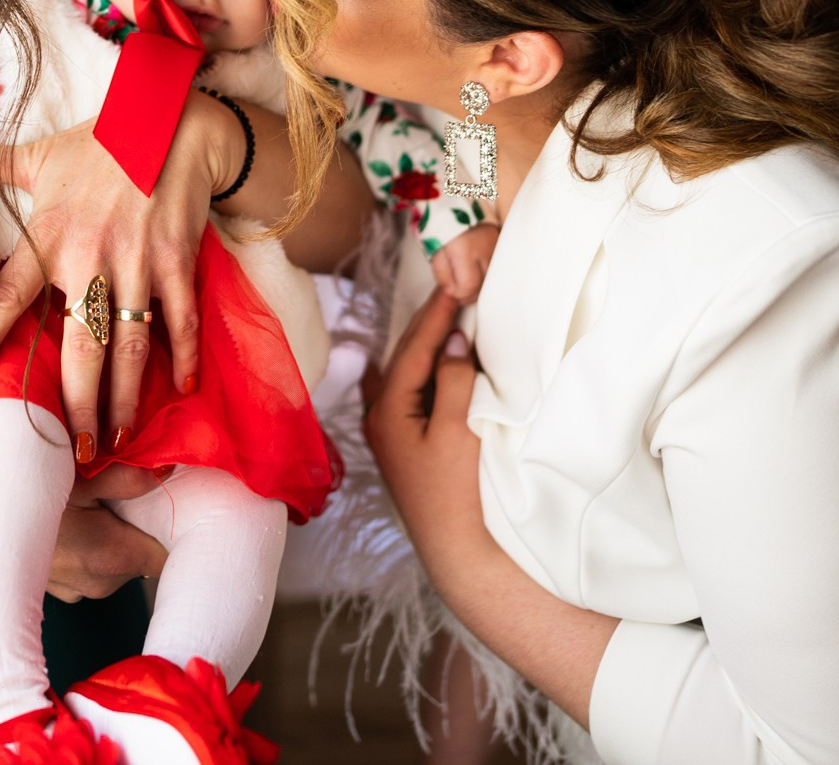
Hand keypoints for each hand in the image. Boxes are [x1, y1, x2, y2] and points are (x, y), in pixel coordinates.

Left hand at [0, 101, 234, 459]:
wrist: (171, 122)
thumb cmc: (99, 143)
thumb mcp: (38, 154)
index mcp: (50, 236)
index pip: (10, 295)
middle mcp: (91, 257)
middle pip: (79, 346)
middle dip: (75, 403)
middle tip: (71, 452)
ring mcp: (137, 264)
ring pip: (129, 346)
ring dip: (124, 398)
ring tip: (116, 438)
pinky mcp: (176, 264)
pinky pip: (180, 321)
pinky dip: (183, 356)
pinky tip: (181, 390)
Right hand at [48, 473, 169, 601]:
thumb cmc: (27, 503)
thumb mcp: (77, 482)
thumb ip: (126, 479)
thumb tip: (162, 471)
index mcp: (116, 556)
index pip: (169, 556)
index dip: (172, 532)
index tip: (166, 509)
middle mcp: (103, 582)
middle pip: (143, 557)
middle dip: (139, 530)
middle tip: (122, 501)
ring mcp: (80, 591)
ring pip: (117, 565)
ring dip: (113, 541)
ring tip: (92, 512)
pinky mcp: (62, 591)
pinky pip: (92, 571)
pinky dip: (90, 552)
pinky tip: (72, 529)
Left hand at [363, 287, 496, 595]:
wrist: (459, 554)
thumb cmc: (457, 495)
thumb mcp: (459, 431)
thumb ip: (455, 380)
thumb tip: (455, 340)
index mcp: (386, 411)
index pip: (412, 348)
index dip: (435, 314)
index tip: (455, 284)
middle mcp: (379, 418)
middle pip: (403, 356)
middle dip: (428, 324)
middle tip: (454, 289)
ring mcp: (391, 433)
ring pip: (407, 372)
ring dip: (428, 345)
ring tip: (452, 315)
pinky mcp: (407, 446)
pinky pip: (413, 391)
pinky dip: (428, 369)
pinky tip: (440, 360)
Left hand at [430, 222, 499, 302]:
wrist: (454, 200)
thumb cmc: (441, 225)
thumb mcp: (434, 251)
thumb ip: (443, 275)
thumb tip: (453, 292)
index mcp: (464, 250)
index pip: (469, 284)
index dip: (460, 294)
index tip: (453, 292)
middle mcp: (484, 249)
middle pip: (483, 283)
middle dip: (470, 292)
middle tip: (459, 291)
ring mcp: (495, 245)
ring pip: (491, 276)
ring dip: (479, 282)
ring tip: (467, 281)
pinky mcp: (499, 242)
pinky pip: (495, 265)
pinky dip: (486, 271)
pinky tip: (476, 270)